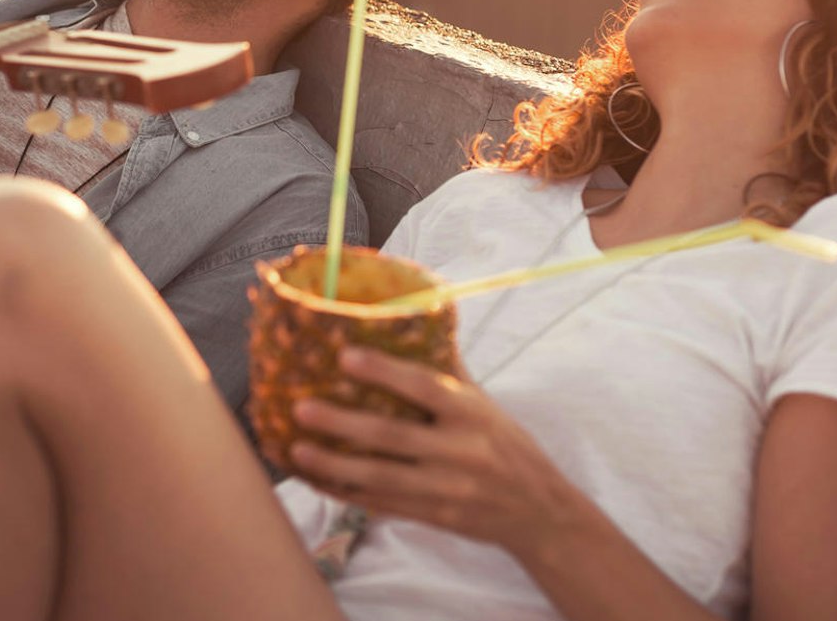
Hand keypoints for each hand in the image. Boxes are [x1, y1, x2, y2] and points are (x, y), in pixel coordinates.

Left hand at [289, 346, 588, 557]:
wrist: (540, 512)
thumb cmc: (507, 447)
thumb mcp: (485, 406)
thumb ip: (449, 372)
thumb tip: (419, 320)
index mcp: (472, 414)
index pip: (424, 387)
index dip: (383, 371)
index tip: (344, 355)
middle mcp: (460, 451)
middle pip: (391, 437)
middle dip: (342, 424)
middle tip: (301, 408)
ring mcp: (447, 489)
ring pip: (380, 477)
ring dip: (333, 465)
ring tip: (296, 449)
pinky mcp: (436, 517)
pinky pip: (382, 504)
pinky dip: (346, 493)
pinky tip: (316, 481)